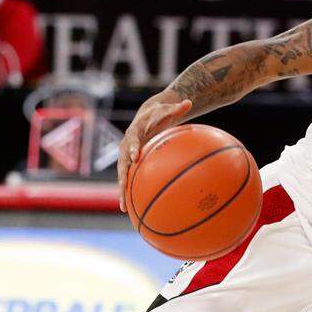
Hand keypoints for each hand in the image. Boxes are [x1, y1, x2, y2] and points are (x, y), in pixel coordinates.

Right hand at [117, 96, 192, 211]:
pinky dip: (128, 193)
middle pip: (121, 162)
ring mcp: (125, 157)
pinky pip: (128, 180)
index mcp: (134, 133)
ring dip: (121, 191)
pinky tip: (130, 209)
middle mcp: (126, 146)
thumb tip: (189, 102)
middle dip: (121, 175)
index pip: (132, 140)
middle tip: (122, 186)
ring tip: (122, 206)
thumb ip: (177, 108)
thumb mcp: (167, 110)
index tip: (135, 157)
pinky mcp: (129, 165)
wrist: (145, 118)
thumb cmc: (158, 114)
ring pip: (121, 175)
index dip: (133, 148)